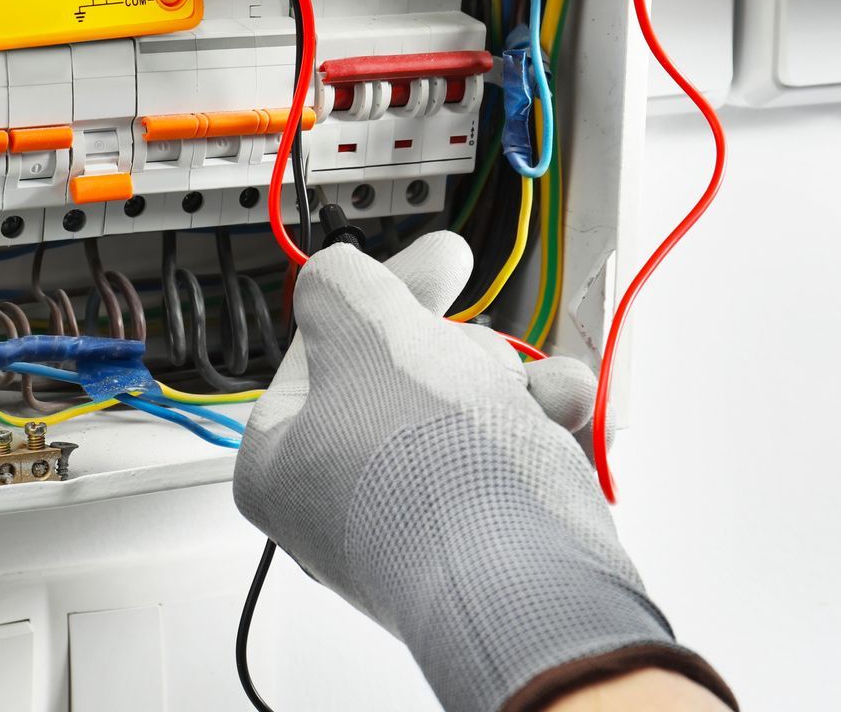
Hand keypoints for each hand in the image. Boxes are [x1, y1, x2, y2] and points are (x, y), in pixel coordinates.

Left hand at [234, 234, 732, 711]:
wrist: (526, 580)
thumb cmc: (428, 469)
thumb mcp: (363, 333)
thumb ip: (340, 286)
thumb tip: (336, 277)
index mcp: (279, 460)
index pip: (318, 349)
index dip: (377, 291)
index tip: (434, 260)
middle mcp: (341, 498)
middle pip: (398, 372)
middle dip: (453, 343)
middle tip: (473, 343)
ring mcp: (417, 517)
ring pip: (465, 403)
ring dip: (506, 378)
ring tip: (523, 389)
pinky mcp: (487, 531)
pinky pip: (510, 448)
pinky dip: (540, 420)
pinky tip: (561, 408)